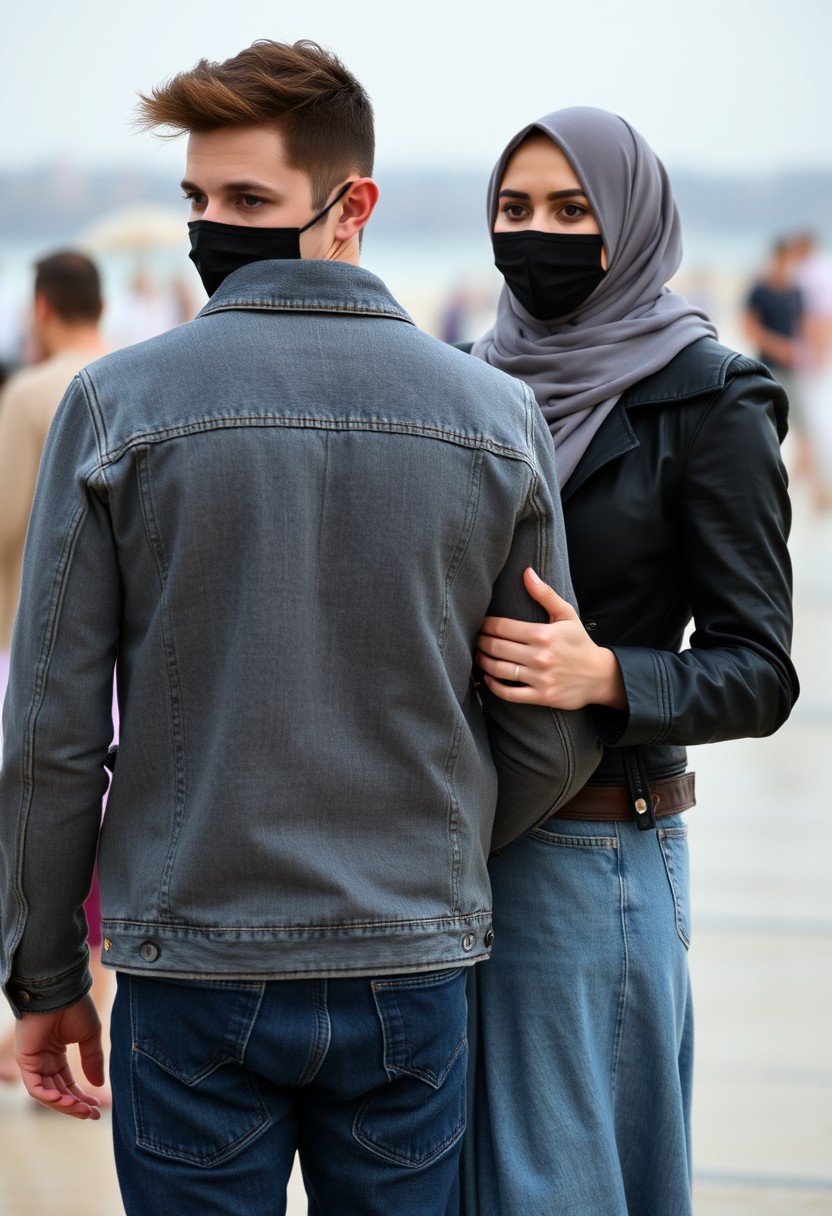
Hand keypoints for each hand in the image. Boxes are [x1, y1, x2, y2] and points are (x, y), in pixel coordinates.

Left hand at [15, 994, 103, 1119]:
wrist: (63, 990)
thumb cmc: (76, 1007)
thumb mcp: (90, 1036)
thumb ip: (93, 1060)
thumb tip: (98, 1085)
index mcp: (56, 1055)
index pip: (67, 1084)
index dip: (81, 1097)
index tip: (97, 1108)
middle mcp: (43, 1061)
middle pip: (57, 1092)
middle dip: (75, 1106)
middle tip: (91, 1115)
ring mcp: (33, 1061)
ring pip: (46, 1094)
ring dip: (65, 1105)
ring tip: (82, 1110)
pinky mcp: (25, 1060)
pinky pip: (35, 1087)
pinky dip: (49, 1097)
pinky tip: (66, 1099)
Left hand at [475, 568, 625, 709]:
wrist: (600, 675)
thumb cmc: (579, 642)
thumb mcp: (566, 614)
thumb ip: (545, 594)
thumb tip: (526, 572)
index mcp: (543, 634)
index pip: (502, 627)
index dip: (485, 625)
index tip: (479, 624)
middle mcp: (540, 656)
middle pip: (496, 647)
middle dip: (480, 642)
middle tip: (474, 640)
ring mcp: (540, 678)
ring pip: (498, 670)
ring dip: (482, 662)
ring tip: (478, 656)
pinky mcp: (541, 696)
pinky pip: (509, 693)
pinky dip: (493, 686)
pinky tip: (488, 678)